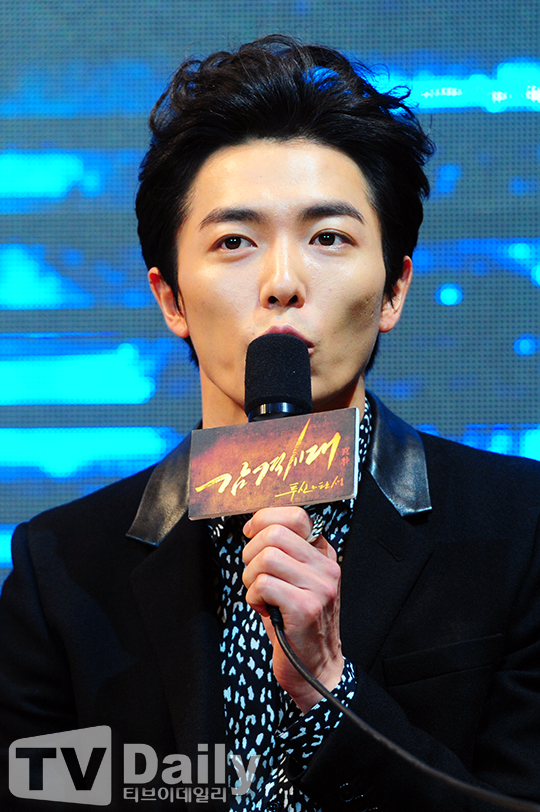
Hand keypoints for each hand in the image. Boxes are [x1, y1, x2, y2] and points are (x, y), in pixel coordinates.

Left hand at [242, 506, 343, 712]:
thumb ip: (284, 552)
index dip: (265, 519)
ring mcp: (319, 587)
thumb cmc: (296, 622)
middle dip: (251, 552)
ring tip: (260, 595)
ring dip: (251, 577)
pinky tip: (263, 609)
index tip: (251, 533)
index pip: (296, 516)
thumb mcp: (296, 580)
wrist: (316, 669)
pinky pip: (263, 585)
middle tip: (253, 574)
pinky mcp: (305, 608)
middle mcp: (326, 567)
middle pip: (275, 534)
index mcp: (324, 554)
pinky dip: (253, 597)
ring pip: (267, 558)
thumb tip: (256, 525)